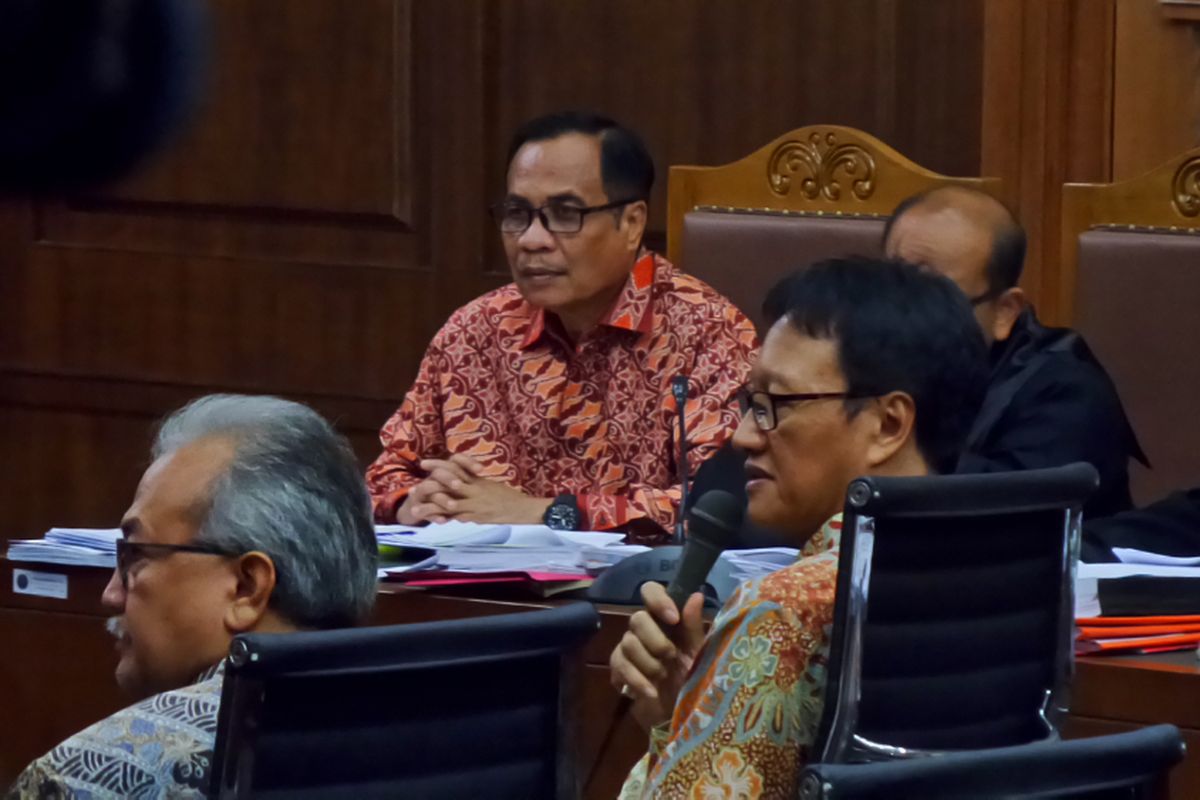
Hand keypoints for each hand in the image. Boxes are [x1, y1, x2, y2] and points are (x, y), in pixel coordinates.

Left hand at [397, 454, 551, 524]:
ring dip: (430, 507)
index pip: (455, 466)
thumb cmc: (508, 497)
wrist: (523, 508)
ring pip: (448, 503)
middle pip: (447, 482)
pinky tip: (434, 521)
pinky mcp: (477, 516)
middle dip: (429, 484)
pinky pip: (458, 517)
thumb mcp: (490, 486)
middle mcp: (474, 488)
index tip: (424, 464)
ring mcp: (475, 503)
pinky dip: (446, 518)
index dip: (438, 464)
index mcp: (477, 478)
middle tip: (412, 488)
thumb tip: (461, 483)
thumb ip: (475, 484)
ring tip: (415, 510)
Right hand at [609, 582, 705, 731]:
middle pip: (637, 618)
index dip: (658, 600)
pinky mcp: (618, 667)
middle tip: (671, 657)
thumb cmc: (692, 677)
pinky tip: (651, 692)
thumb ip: (694, 626)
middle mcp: (644, 627)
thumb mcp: (699, 652)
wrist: (678, 711)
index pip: (651, 590)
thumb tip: (696, 594)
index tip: (673, 618)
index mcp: (665, 617)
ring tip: (663, 676)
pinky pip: (619, 665)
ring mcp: (628, 646)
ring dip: (649, 663)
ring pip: (627, 643)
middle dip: (656, 641)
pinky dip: (637, 680)